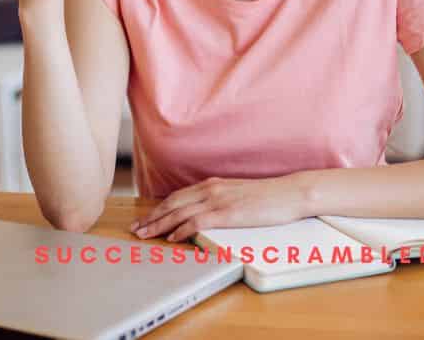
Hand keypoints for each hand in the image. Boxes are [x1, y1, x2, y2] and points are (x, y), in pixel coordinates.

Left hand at [130, 175, 307, 243]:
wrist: (288, 193)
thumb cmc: (266, 197)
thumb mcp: (237, 195)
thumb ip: (219, 201)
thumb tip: (203, 214)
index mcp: (213, 184)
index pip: (178, 196)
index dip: (159, 208)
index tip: (145, 219)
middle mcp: (212, 188)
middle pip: (173, 203)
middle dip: (152, 217)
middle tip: (136, 229)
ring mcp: (219, 199)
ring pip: (180, 211)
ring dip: (160, 224)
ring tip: (145, 234)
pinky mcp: (228, 213)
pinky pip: (198, 220)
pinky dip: (181, 229)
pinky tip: (172, 238)